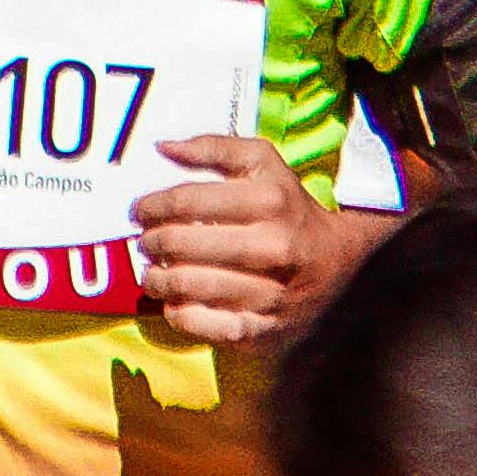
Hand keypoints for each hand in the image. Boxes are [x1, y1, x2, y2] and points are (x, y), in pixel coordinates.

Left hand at [130, 131, 339, 346]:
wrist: (337, 266)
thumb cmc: (288, 210)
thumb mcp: (264, 165)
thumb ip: (215, 148)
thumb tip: (163, 147)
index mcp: (270, 200)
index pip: (188, 201)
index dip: (152, 205)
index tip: (140, 210)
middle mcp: (271, 247)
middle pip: (180, 245)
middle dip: (150, 242)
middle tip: (144, 240)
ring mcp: (266, 292)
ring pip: (184, 286)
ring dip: (155, 278)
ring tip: (151, 271)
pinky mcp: (259, 328)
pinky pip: (199, 324)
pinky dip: (176, 312)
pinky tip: (173, 299)